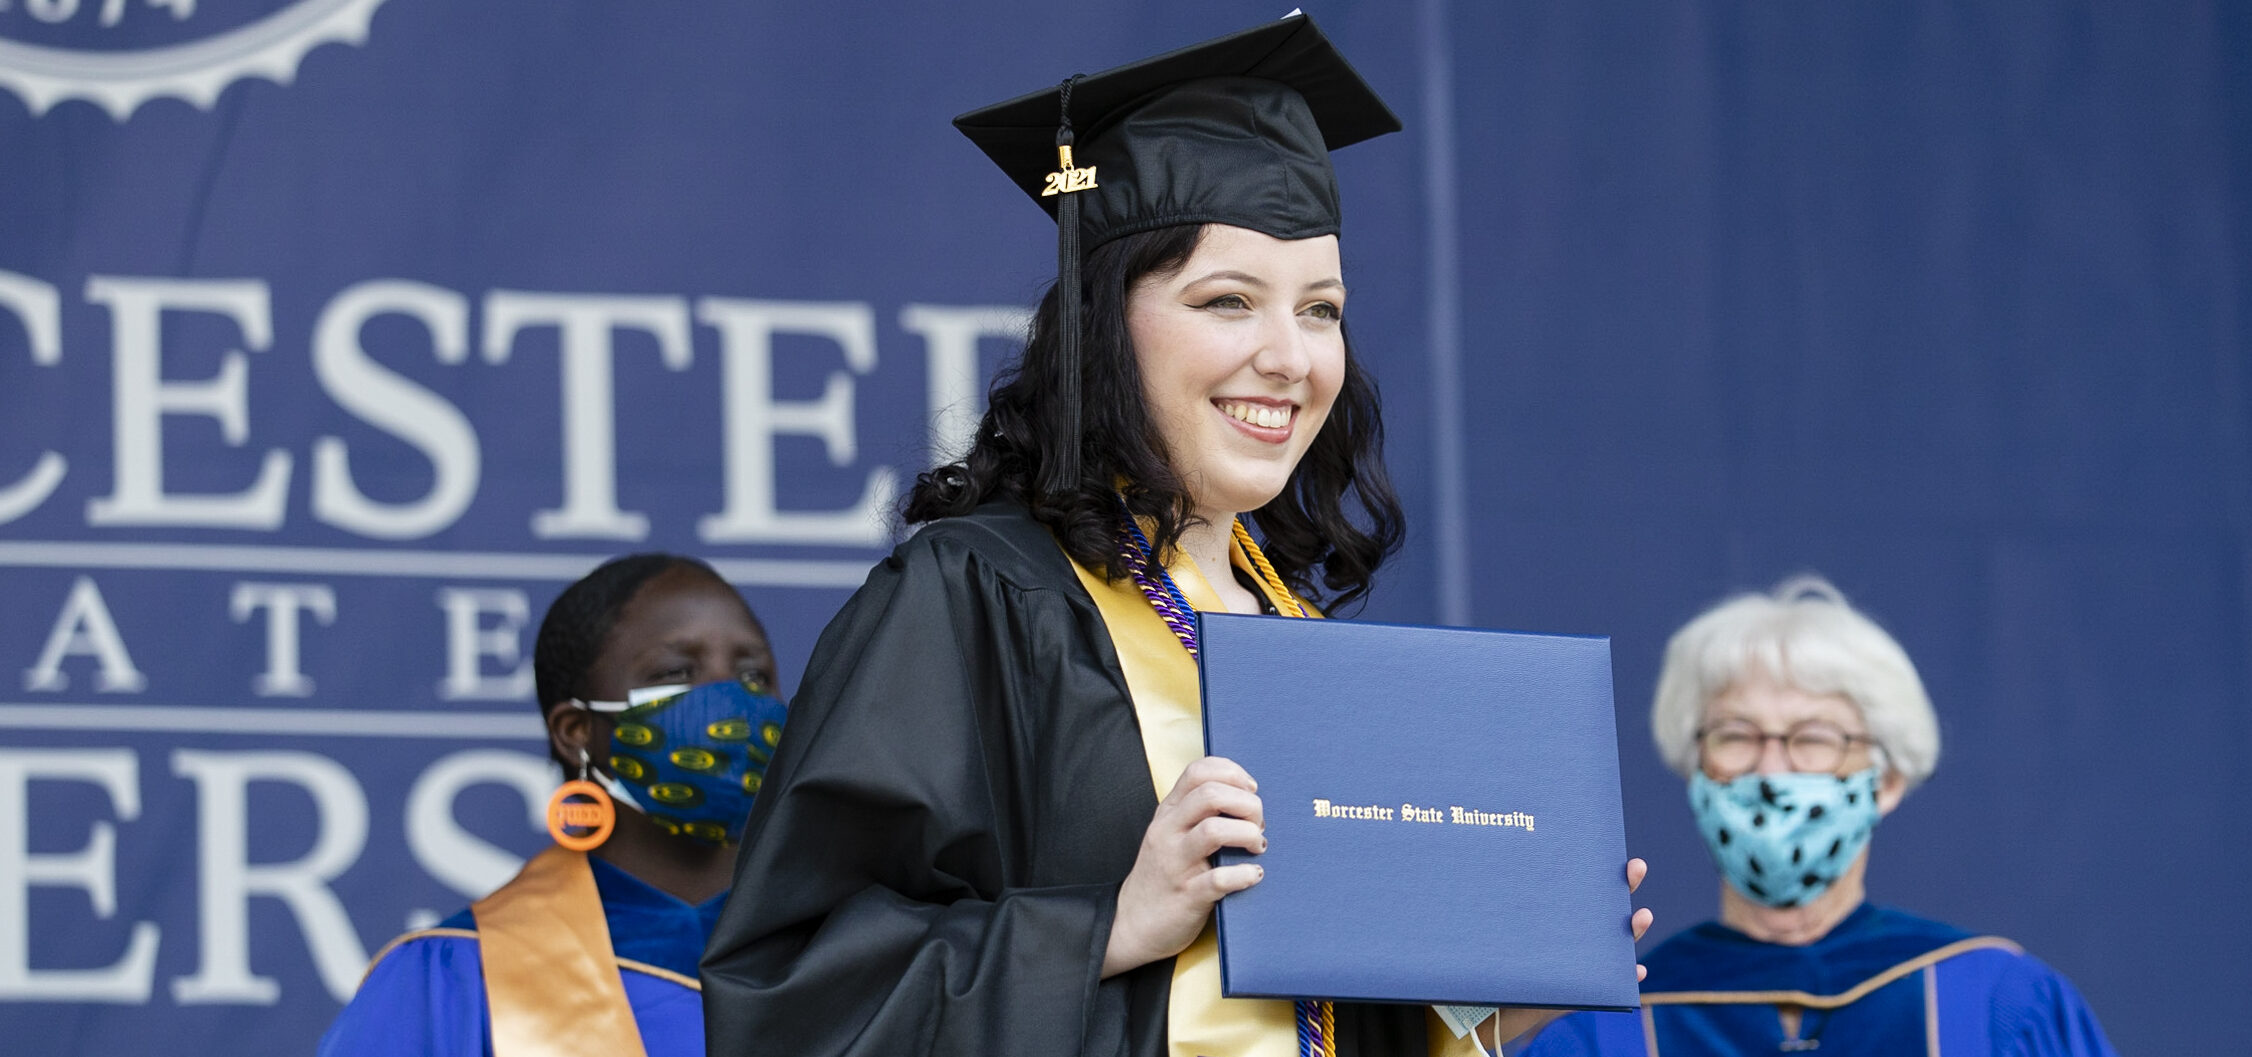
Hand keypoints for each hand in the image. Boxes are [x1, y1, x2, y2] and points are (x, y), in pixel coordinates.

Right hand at [1102, 756, 1266, 977]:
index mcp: (1168, 813)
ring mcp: (1176, 863)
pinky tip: (1253, 875)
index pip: (1198, 771)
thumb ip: (1197, 814)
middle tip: (1258, 824)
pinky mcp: (1187, 895)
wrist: (1131, 925)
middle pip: (1211, 794)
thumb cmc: (1163, 875)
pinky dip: (1244, 874)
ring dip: (1247, 834)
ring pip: (1214, 830)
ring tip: (1257, 846)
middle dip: (1247, 804)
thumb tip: (1247, 798)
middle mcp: (1168, 832)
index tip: (1250, 790)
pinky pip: (1220, 879)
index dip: (1232, 773)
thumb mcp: (1171, 835)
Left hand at [1486, 857, 1654, 1047]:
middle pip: (1606, 906)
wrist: (1495, 1001)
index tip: (1614, 851)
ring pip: (1616, 943)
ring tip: (1641, 915)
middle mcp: (1578, 934)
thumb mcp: (1499, 927)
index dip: (1599, 869)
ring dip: (1633, 929)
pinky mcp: (1585, 989)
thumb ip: (1500, 905)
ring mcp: (1586, 961)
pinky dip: (1626, 978)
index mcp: (1560, 913)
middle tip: (1636, 867)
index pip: (1583, 886)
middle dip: (1625, 885)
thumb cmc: (1496, 957)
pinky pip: (1612, 986)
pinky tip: (1637, 970)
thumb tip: (1478, 862)